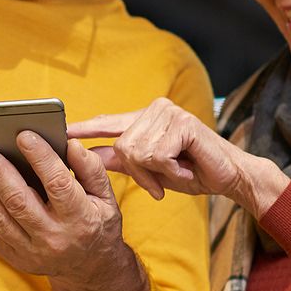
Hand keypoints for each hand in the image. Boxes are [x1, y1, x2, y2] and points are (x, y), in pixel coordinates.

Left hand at [0, 131, 148, 290]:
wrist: (89, 268)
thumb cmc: (97, 223)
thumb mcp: (106, 197)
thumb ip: (90, 168)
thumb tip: (69, 143)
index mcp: (81, 219)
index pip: (57, 183)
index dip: (40, 156)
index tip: (23, 134)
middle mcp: (54, 238)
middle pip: (18, 199)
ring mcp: (33, 252)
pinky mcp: (16, 259)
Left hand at [71, 98, 288, 214]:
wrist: (228, 177)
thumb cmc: (190, 171)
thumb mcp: (148, 169)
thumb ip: (119, 160)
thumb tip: (85, 157)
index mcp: (144, 118)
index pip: (108, 122)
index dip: (85, 128)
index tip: (63, 131)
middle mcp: (155, 110)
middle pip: (122, 146)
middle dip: (139, 172)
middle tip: (160, 181)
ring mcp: (170, 113)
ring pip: (138, 151)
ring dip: (157, 172)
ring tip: (177, 170)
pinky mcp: (183, 123)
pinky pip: (157, 155)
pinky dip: (171, 170)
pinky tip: (185, 166)